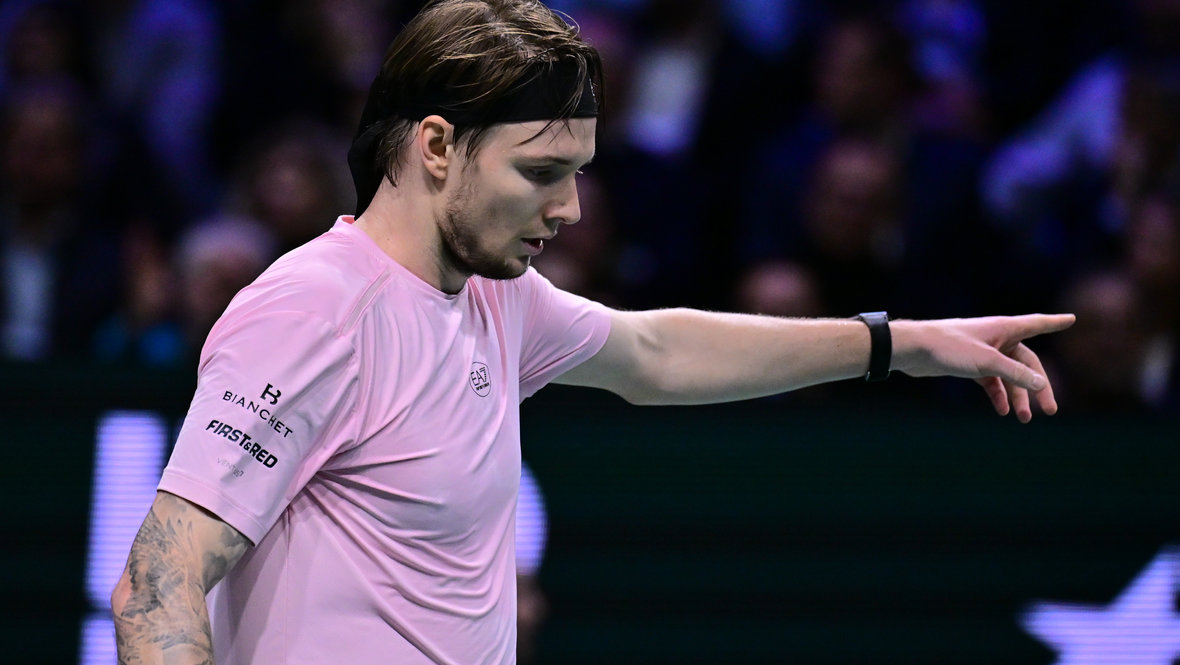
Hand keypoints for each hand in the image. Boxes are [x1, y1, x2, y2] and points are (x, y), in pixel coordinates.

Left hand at [892, 314, 1075, 422]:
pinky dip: (998, 395)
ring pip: (1009, 376)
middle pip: (1027, 364)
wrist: (914, 350)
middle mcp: (998, 338)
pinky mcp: (970, 364)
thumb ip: (1016, 374)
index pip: (1038, 324)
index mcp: (1005, 328)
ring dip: (1017, 396)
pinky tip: (1001, 411)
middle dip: (1038, 387)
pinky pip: (991, 381)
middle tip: (1051, 410)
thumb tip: (1041, 384)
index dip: (1055, 323)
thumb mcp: (988, 362)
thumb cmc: (950, 348)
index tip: (1072, 319)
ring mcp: (984, 352)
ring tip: (1024, 418)